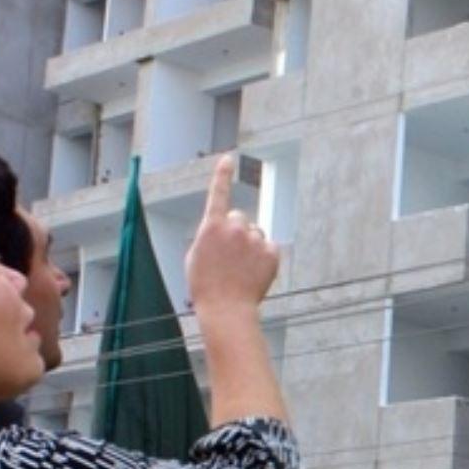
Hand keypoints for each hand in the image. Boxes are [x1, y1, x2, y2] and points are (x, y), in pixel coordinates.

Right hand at [186, 156, 277, 314]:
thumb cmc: (205, 286)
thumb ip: (210, 235)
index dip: (223, 175)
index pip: (218, 193)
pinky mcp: (271, 252)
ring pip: (255, 233)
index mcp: (211, 226)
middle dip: (236, 231)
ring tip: (241, 269)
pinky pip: (269, 247)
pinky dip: (264, 257)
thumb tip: (222, 229)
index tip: (229, 159)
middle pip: (240, 218)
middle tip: (230, 256)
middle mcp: (235, 227)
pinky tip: (254, 273)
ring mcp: (255, 239)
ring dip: (250, 245)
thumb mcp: (196, 255)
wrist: (226, 309)